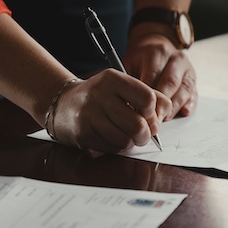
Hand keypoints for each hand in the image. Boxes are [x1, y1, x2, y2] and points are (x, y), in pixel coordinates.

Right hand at [48, 70, 171, 152]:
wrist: (62, 104)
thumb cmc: (100, 96)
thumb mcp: (122, 86)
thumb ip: (148, 95)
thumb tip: (164, 114)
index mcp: (113, 79)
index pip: (148, 98)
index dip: (153, 112)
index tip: (147, 114)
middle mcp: (99, 95)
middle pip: (138, 125)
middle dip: (145, 135)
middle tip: (142, 134)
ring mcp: (89, 115)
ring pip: (125, 140)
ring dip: (130, 142)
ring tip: (125, 135)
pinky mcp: (82, 134)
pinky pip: (111, 148)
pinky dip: (116, 147)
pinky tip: (110, 137)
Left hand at [123, 30, 196, 119]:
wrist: (156, 46)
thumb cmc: (139, 60)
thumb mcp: (129, 64)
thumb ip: (129, 81)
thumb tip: (128, 105)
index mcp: (157, 52)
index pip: (152, 76)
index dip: (146, 96)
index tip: (138, 112)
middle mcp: (175, 59)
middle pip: (170, 83)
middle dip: (161, 104)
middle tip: (152, 120)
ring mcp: (187, 69)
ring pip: (184, 90)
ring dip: (174, 107)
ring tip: (163, 119)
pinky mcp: (193, 79)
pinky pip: (194, 94)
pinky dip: (189, 105)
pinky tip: (183, 113)